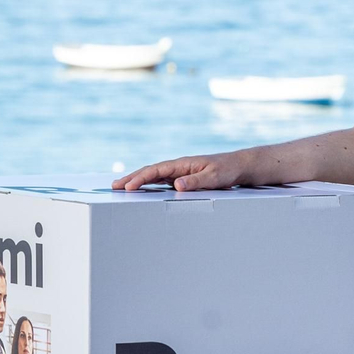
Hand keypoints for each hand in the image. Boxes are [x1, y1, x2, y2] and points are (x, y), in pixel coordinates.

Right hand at [112, 151, 250, 191]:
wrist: (238, 166)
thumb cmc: (227, 171)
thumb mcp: (214, 177)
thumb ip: (196, 182)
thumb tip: (176, 185)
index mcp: (183, 164)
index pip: (157, 170)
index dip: (141, 178)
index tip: (128, 186)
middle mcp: (178, 166)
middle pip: (150, 171)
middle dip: (132, 178)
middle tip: (115, 186)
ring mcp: (179, 172)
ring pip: (154, 176)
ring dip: (138, 181)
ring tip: (121, 188)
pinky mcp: (182, 177)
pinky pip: (161, 181)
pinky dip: (149, 184)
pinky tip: (141, 189)